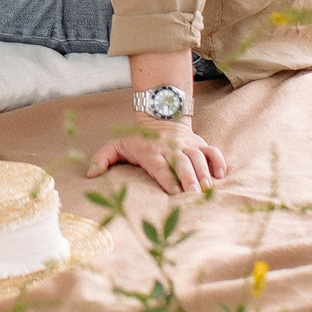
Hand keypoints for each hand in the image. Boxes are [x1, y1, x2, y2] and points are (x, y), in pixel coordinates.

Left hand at [88, 117, 224, 193]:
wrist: (159, 116)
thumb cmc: (136, 139)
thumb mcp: (116, 145)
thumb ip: (102, 159)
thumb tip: (90, 175)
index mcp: (150, 151)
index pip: (159, 164)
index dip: (166, 177)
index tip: (173, 192)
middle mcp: (170, 147)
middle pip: (181, 162)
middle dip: (188, 179)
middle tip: (194, 196)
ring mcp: (187, 144)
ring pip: (198, 157)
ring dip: (203, 173)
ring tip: (207, 190)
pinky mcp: (199, 143)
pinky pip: (212, 151)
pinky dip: (218, 161)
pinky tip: (221, 175)